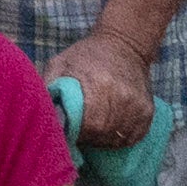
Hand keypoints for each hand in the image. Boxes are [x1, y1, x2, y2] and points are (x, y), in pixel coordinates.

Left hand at [47, 32, 158, 154]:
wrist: (125, 45)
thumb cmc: (86, 55)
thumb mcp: (60, 63)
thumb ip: (49, 87)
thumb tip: (39, 112)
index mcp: (99, 85)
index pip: (89, 125)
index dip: (76, 132)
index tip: (67, 128)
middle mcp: (123, 97)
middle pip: (103, 135)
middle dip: (87, 138)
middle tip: (78, 131)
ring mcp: (138, 106)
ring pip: (117, 140)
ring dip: (102, 140)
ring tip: (91, 130)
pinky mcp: (148, 113)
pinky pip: (132, 138)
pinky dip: (117, 139)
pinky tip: (107, 131)